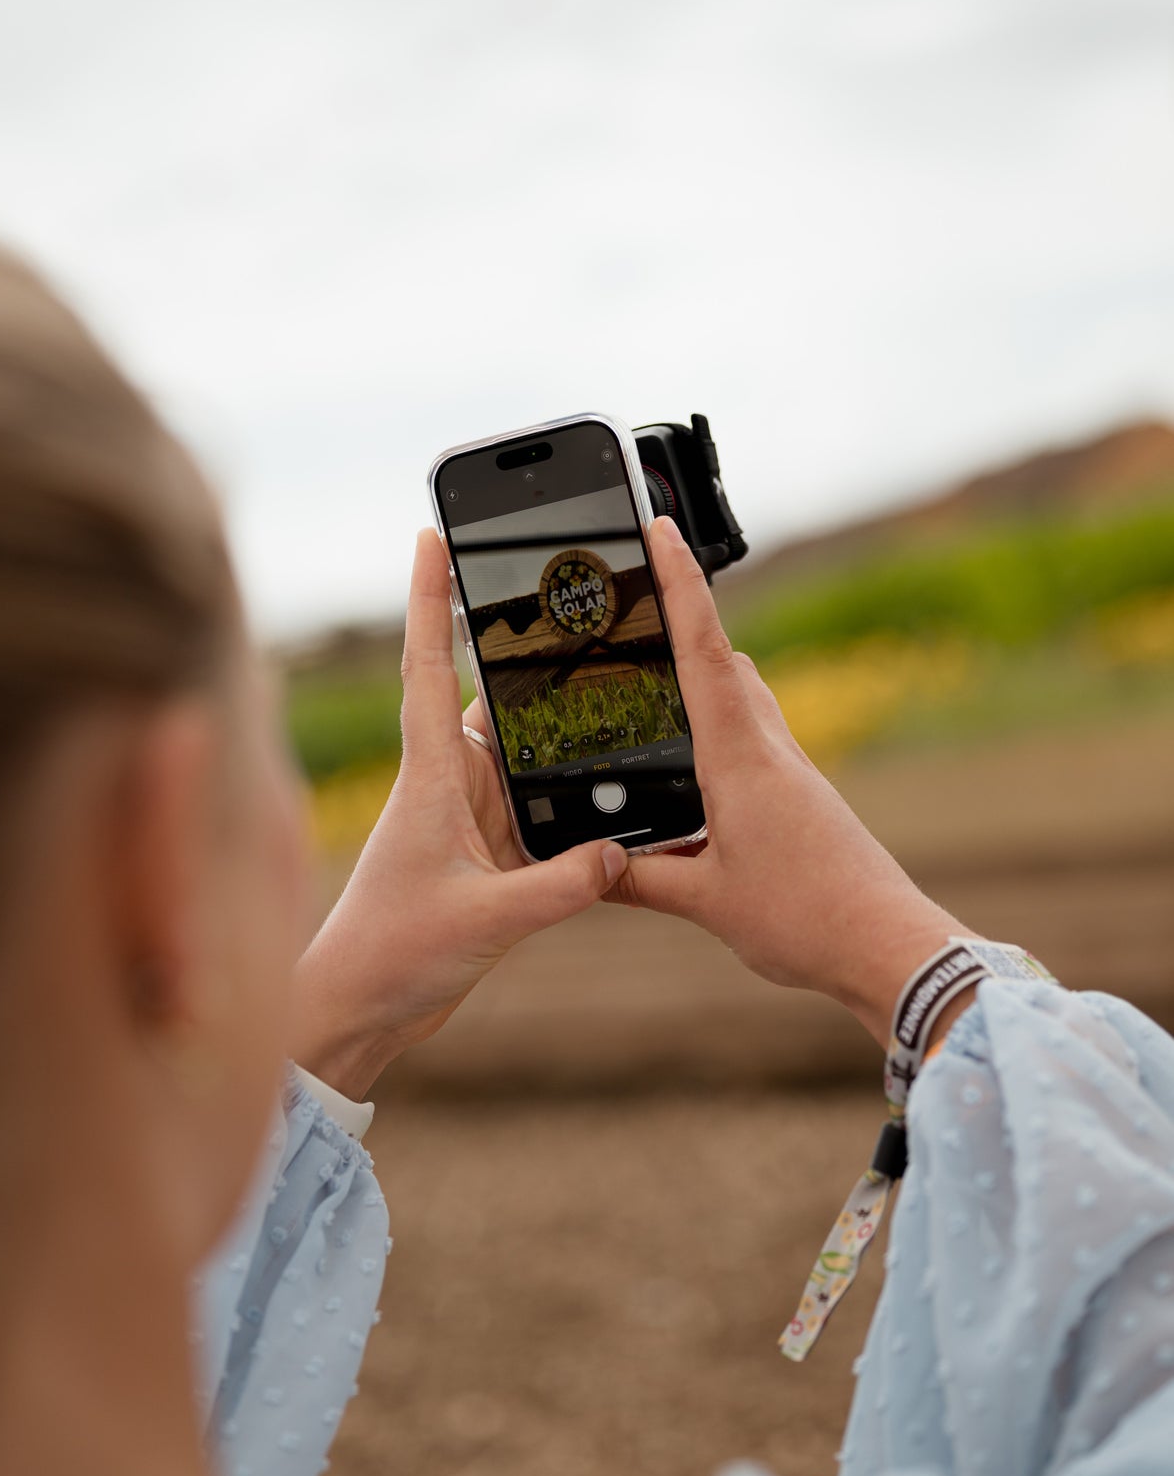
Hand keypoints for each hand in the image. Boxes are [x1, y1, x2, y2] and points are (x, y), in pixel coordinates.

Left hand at [289, 529, 628, 1097]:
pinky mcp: (488, 855)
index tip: (430, 532)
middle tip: (567, 595)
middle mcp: (448, 784)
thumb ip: (557, 886)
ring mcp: (468, 817)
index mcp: (430, 777)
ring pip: (524, 753)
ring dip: (556, 731)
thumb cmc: (392, 957)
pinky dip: (570, 796)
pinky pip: (540, 808)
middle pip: (492, 697)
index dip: (427, 596)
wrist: (360, 1011)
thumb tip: (619, 851)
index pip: (424, 664)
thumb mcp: (484, 922)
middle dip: (523, 650)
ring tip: (610, 687)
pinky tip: (611, 792)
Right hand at [608, 518, 969, 1048]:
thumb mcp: (705, 902)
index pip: (704, 651)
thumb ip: (638, 881)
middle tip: (638, 592)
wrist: (888, 947)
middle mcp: (770, 749)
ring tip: (652, 674)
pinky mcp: (800, 796)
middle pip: (726, 660)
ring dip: (703, 674)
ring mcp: (790, 770)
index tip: (659, 528)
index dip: (679, 585)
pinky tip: (691, 767)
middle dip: (685, 619)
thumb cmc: (807, 919)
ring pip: (743, 697)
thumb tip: (586, 868)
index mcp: (742, 758)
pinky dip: (715, 729)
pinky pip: (751, 738)